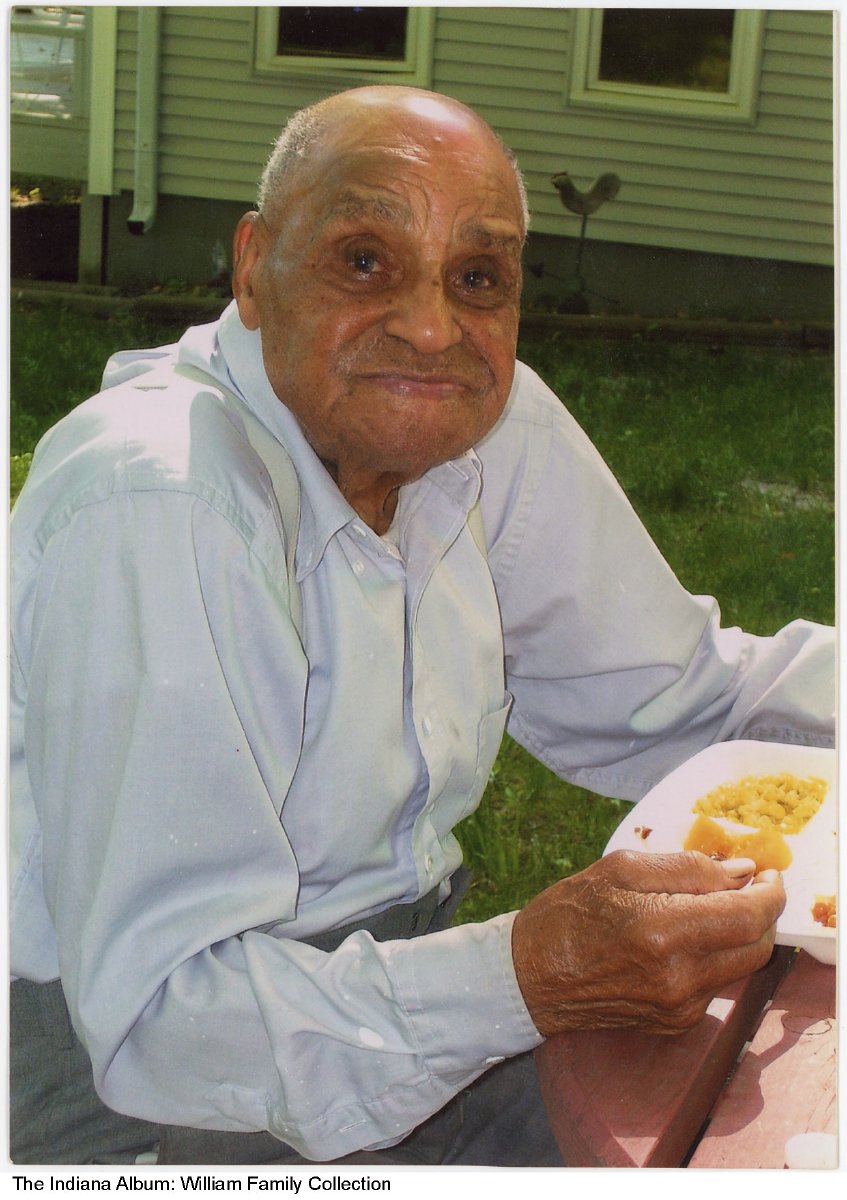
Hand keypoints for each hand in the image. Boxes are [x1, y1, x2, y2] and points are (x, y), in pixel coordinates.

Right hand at [511, 849, 784, 1036]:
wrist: (531, 977)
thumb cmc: (568, 913)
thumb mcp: (620, 868)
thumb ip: (687, 867)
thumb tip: (741, 870)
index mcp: (662, 930)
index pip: (748, 916)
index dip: (770, 892)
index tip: (769, 873)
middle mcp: (679, 976)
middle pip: (756, 945)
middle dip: (762, 913)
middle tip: (748, 886)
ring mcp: (679, 1005)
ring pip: (741, 966)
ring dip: (739, 934)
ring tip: (711, 907)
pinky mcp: (676, 1022)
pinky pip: (715, 984)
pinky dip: (714, 956)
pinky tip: (685, 938)